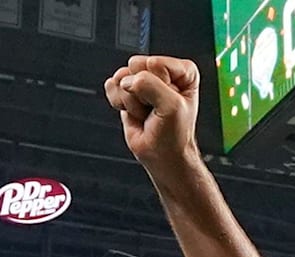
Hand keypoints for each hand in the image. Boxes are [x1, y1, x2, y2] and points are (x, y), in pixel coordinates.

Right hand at [104, 55, 201, 170]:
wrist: (162, 154)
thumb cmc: (174, 133)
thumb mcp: (171, 105)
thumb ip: (150, 84)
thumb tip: (126, 80)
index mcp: (182, 70)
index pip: (156, 64)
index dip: (158, 86)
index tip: (166, 102)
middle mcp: (162, 72)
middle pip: (137, 67)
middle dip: (142, 93)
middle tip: (154, 108)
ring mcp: (142, 81)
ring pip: (122, 77)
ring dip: (132, 101)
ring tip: (146, 112)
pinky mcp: (126, 91)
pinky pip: (111, 86)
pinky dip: (119, 103)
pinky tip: (134, 112)